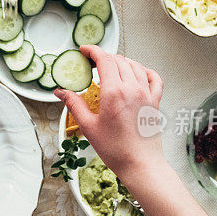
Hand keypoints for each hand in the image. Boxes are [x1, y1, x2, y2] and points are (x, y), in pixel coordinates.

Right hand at [55, 45, 165, 182]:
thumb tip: (61, 92)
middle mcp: (132, 89)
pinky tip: (137, 74)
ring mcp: (146, 93)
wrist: (140, 164)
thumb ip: (74, 105)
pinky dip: (144, 71)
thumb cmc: (116, 150)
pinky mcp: (155, 101)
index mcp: (114, 93)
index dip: (93, 51)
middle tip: (93, 63)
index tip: (85, 50)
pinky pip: (154, 77)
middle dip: (104, 57)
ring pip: (135, 65)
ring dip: (121, 62)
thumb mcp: (88, 126)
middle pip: (118, 60)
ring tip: (111, 68)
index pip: (104, 59)